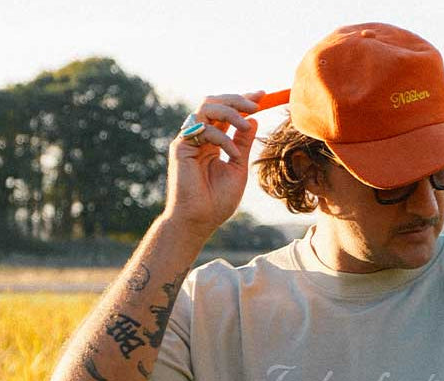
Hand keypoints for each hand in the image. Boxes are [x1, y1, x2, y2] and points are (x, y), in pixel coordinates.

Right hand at [164, 92, 263, 235]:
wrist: (198, 221)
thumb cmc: (217, 202)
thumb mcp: (238, 168)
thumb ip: (243, 144)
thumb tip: (253, 121)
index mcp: (212, 142)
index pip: (226, 113)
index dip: (243, 101)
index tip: (263, 96)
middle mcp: (199, 137)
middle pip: (215, 102)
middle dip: (237, 99)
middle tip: (257, 103)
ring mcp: (188, 140)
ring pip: (207, 107)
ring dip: (231, 112)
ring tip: (247, 123)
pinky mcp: (181, 146)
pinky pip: (204, 129)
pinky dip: (222, 139)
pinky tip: (233, 154)